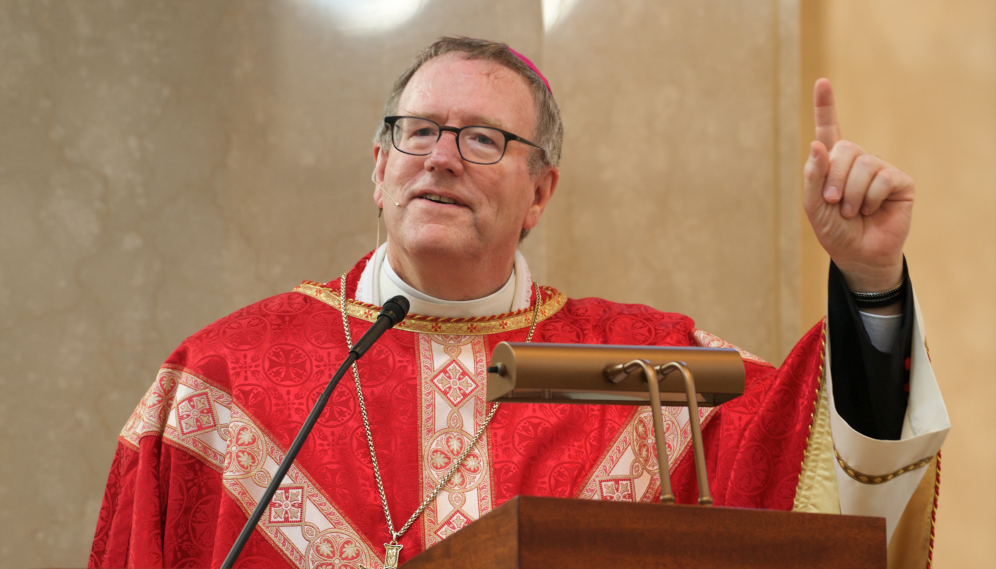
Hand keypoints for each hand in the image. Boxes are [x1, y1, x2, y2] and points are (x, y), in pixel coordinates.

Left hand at [803, 78, 913, 298]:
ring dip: (850, 194)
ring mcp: (880, 169)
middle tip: (833, 203)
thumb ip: (813, 177)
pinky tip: (870, 211)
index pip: (829, 129)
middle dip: (834, 179)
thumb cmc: (835, 231)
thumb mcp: (814, 206)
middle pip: (844, 149)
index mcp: (833, 164)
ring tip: (852, 212)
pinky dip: (870, 198)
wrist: (858, 255)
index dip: (825, 106)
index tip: (822, 82)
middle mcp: (858, 161)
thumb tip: (818, 145)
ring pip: (863, 165)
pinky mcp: (899, 182)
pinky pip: (882, 178)